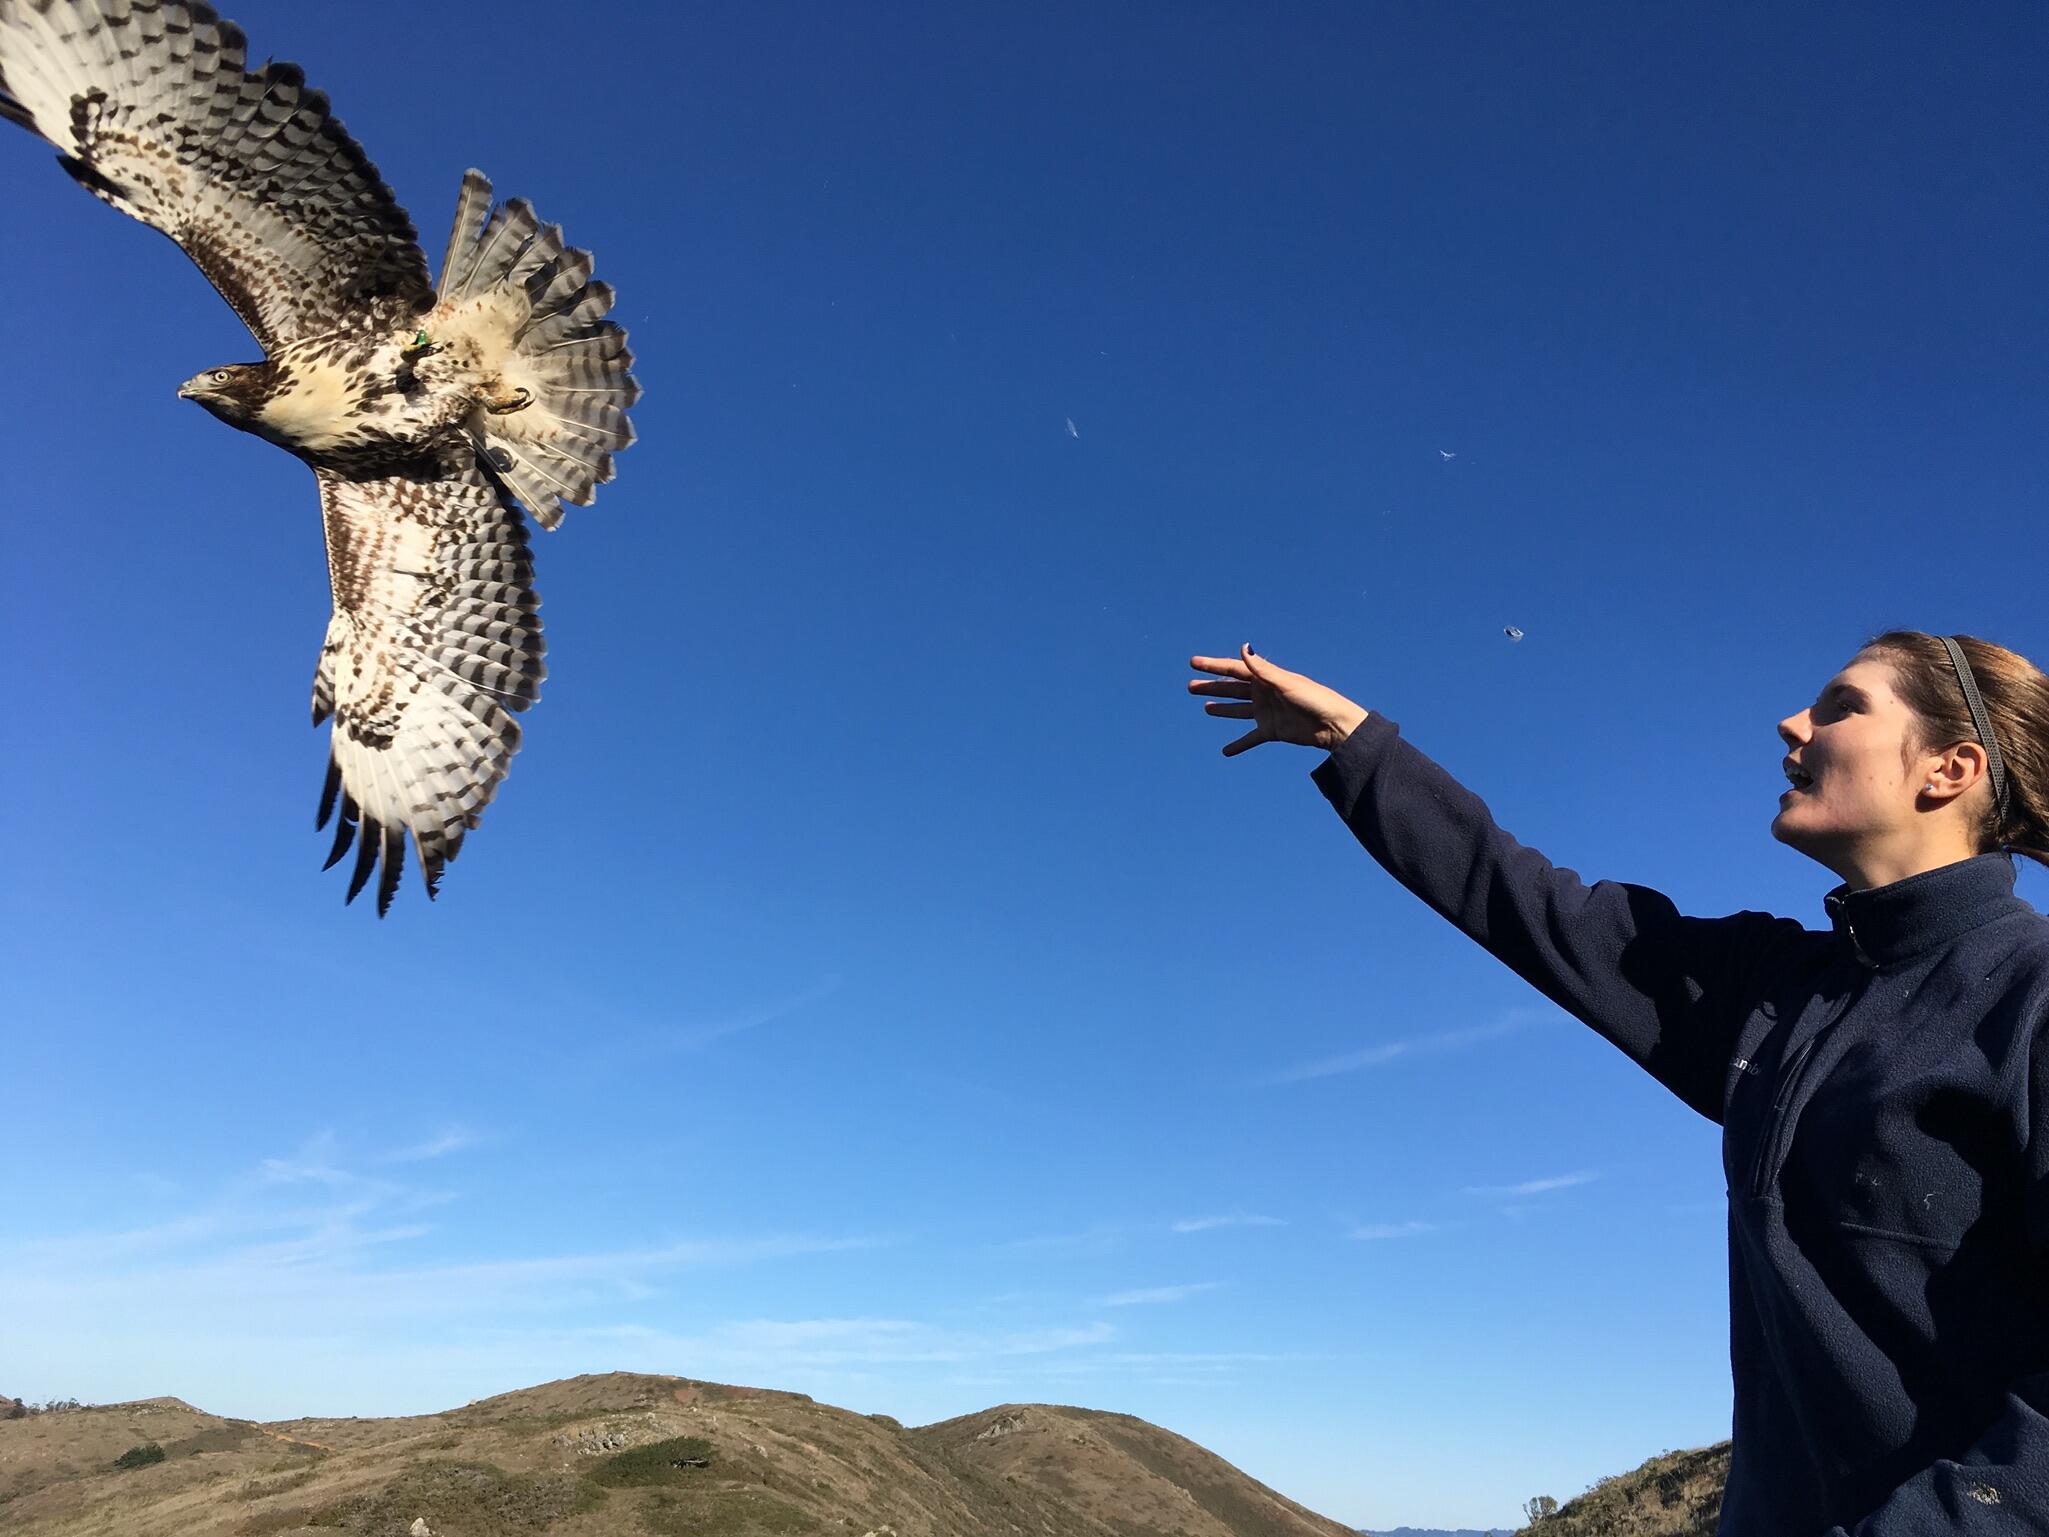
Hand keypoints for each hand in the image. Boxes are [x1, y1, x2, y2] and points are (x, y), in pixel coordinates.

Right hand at [1188, 645, 1369, 755]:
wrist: (1333, 725)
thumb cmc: (1314, 698)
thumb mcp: (1285, 683)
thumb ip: (1262, 668)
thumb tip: (1243, 647)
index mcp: (1265, 678)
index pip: (1233, 670)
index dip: (1212, 666)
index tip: (1193, 662)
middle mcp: (1263, 694)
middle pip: (1231, 690)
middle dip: (1212, 687)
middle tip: (1190, 686)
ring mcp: (1266, 713)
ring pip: (1238, 711)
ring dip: (1222, 709)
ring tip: (1206, 709)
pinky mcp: (1272, 731)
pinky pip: (1251, 738)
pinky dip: (1239, 745)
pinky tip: (1226, 752)